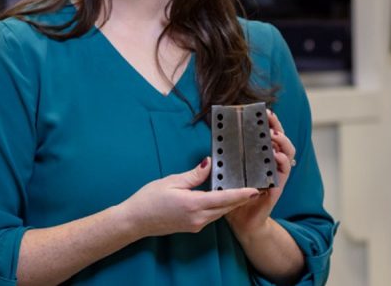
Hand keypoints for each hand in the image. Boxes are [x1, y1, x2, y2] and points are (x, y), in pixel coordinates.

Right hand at [119, 158, 259, 237]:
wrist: (135, 221)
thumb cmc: (149, 199)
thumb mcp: (171, 182)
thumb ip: (194, 175)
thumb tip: (209, 164)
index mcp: (194, 204)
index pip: (224, 199)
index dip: (242, 194)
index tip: (256, 189)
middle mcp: (198, 218)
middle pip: (226, 207)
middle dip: (241, 198)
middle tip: (256, 186)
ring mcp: (195, 225)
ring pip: (220, 213)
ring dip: (232, 203)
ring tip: (245, 191)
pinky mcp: (192, 226)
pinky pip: (212, 216)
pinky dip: (220, 206)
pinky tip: (224, 198)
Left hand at [225, 109, 295, 241]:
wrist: (241, 221)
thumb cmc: (233, 195)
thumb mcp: (227, 172)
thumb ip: (225, 158)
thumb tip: (217, 141)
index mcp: (260, 158)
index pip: (268, 135)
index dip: (268, 122)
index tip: (264, 111)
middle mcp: (271, 164)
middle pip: (281, 140)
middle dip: (278, 126)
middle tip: (269, 117)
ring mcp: (276, 175)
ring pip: (288, 153)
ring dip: (282, 142)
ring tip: (273, 135)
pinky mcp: (277, 187)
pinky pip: (284, 173)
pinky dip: (282, 162)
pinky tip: (275, 156)